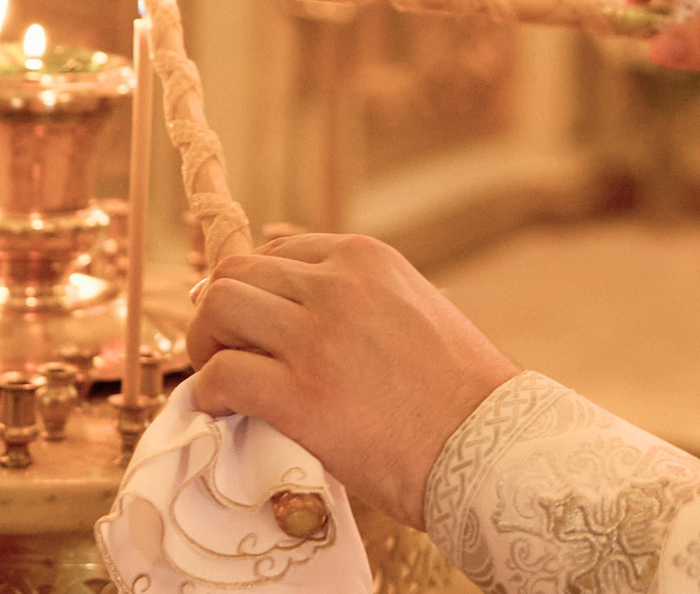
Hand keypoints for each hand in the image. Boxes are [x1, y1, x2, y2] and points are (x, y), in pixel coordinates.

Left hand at [186, 232, 519, 528]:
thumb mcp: (413, 306)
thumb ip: (355, 291)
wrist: (491, 449)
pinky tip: (225, 412)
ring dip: (208, 344)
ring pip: (218, 309)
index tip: (252, 325)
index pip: (276, 250)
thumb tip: (288, 279)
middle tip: (226, 352)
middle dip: (222, 312)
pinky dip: (209, 394)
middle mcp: (336, 284)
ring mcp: (316, 338)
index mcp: (365, 258)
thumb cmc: (458, 390)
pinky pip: (222, 375)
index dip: (255, 290)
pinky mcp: (300, 396)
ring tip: (222, 377)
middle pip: (236, 272)